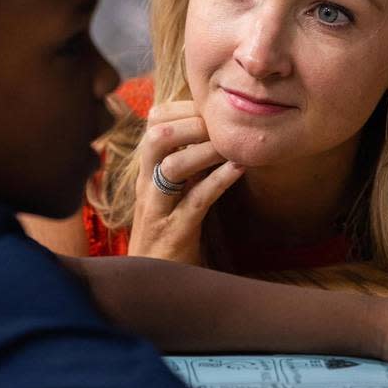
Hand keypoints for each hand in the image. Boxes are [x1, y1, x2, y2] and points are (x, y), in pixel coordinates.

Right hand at [128, 101, 245, 264]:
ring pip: (171, 166)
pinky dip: (219, 180)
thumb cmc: (170, 231)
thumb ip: (187, 162)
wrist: (155, 282)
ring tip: (233, 143)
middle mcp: (148, 185)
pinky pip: (196, 200)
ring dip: (205, 149)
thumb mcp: (175, 191)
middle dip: (192, 122)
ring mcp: (159, 208)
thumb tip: (214, 130)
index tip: (214, 106)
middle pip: (157, 137)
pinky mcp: (176, 232)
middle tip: (224, 121)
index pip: (154, 123)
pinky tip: (239, 168)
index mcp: (147, 171)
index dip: (183, 107)